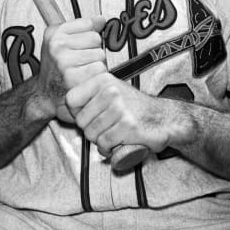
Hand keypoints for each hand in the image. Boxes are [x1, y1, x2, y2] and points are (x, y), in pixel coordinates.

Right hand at [36, 16, 106, 122]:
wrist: (45, 95)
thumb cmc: (56, 68)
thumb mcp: (62, 41)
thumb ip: (83, 27)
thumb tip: (101, 19)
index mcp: (54, 34)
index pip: (89, 24)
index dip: (88, 36)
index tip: (81, 45)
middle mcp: (57, 46)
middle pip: (96, 38)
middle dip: (94, 50)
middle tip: (82, 61)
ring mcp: (64, 61)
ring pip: (100, 54)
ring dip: (97, 64)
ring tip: (84, 71)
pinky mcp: (74, 78)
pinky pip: (100, 69)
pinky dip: (98, 76)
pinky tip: (87, 79)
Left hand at [65, 73, 194, 156]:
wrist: (164, 118)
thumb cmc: (132, 107)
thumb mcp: (110, 91)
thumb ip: (90, 95)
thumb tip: (65, 106)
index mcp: (103, 80)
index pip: (71, 99)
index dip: (75, 113)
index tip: (87, 117)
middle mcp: (110, 91)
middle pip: (81, 121)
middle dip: (89, 130)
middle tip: (104, 129)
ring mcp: (119, 108)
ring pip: (91, 134)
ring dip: (100, 141)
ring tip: (113, 135)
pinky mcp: (128, 127)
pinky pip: (105, 143)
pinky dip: (109, 148)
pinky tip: (118, 143)